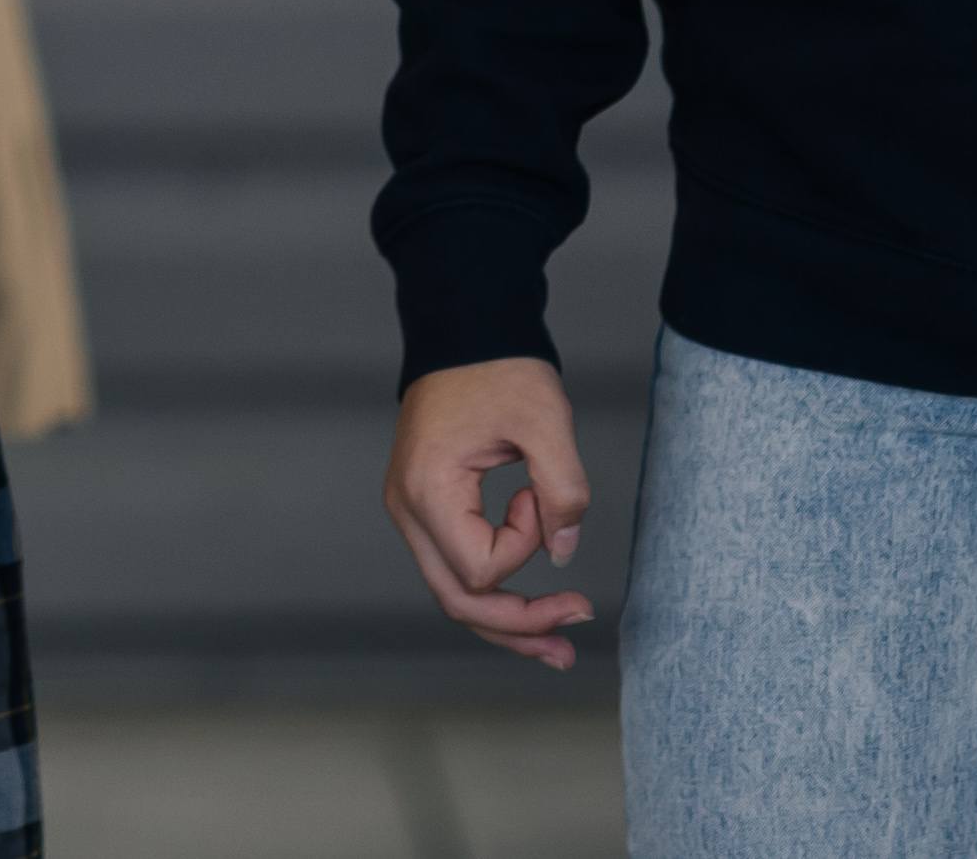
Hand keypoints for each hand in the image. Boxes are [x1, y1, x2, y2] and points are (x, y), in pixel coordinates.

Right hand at [381, 355, 596, 668]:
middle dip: (515, 627)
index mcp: (428, 488)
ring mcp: (410, 509)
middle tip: (569, 642)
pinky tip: (527, 607)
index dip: (524, 546)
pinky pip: (455, 566)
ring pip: (453, 592)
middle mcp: (407, 507)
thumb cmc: (498, 369)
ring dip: (505, 621)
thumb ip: (563, 492)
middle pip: (457, 599)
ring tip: (557, 643)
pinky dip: (492, 591)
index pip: (479, 566)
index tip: (539, 495)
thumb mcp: (546, 423)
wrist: (463, 331)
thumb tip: (563, 552)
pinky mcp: (425, 506)